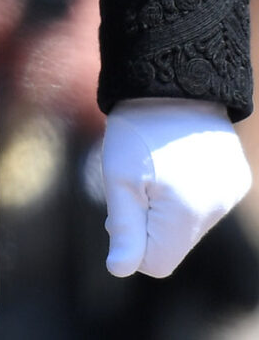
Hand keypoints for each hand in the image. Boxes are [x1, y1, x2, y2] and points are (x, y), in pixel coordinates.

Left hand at [104, 97, 251, 277]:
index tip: (117, 215)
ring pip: (190, 225)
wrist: (173, 84)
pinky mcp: (237, 180)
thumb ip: (124, 228)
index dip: (131, 245)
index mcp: (187, 213)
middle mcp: (217, 208)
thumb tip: (121, 270)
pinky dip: (187, 194)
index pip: (157, 263)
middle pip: (174, 244)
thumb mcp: (119, 177)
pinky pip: (207, 203)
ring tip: (153, 172)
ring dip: (167, 210)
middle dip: (147, 227)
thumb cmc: (138, 130)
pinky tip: (176, 164)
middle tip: (130, 190)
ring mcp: (231, 194)